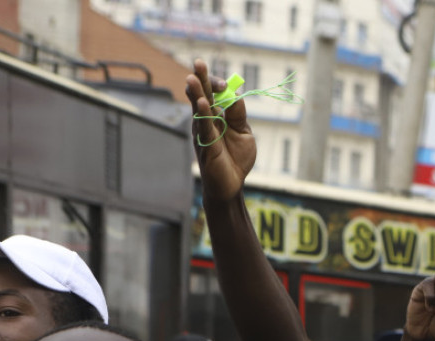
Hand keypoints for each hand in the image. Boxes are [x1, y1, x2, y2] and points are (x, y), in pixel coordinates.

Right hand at [185, 59, 256, 202]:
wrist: (232, 185)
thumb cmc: (236, 159)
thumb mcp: (243, 132)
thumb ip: (239, 114)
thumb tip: (235, 94)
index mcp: (216, 116)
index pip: (213, 93)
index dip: (217, 85)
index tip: (226, 85)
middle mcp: (206, 121)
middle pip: (202, 96)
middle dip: (200, 79)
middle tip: (198, 62)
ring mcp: (203, 133)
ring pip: (199, 110)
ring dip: (197, 94)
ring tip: (191, 78)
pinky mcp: (206, 146)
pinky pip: (204, 128)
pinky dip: (203, 115)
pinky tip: (201, 103)